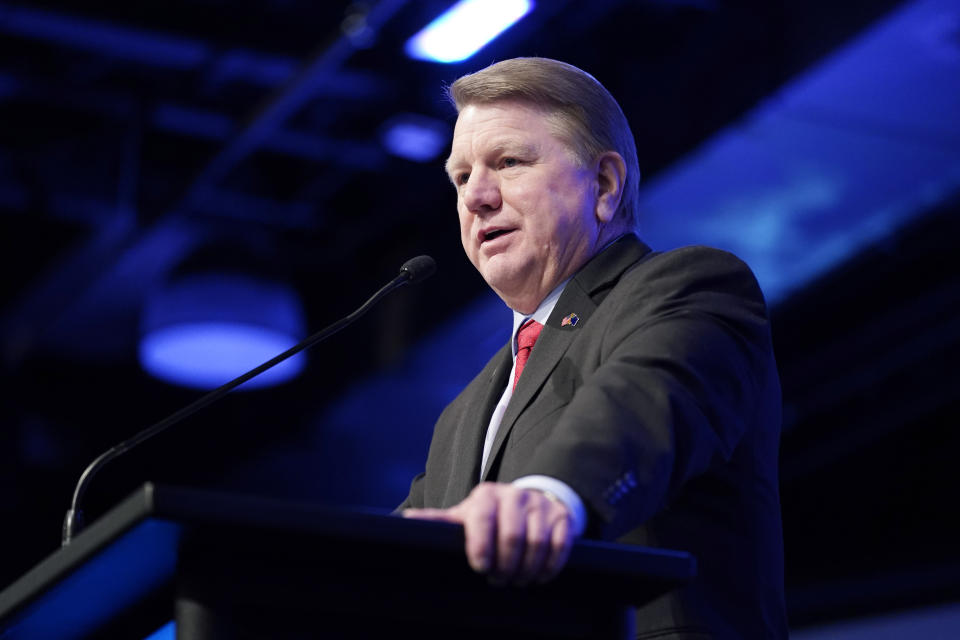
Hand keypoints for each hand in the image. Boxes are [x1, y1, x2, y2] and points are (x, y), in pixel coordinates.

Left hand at [403, 482, 574, 584]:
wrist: (532, 501)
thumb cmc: (490, 516)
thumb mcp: (465, 515)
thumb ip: (439, 520)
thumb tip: (403, 522)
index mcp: (486, 496)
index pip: (483, 519)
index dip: (482, 546)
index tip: (481, 567)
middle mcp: (514, 496)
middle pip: (513, 536)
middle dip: (506, 565)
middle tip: (500, 580)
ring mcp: (540, 505)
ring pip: (537, 543)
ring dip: (527, 569)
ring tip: (518, 581)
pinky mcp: (562, 517)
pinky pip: (560, 545)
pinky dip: (549, 566)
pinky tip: (539, 576)